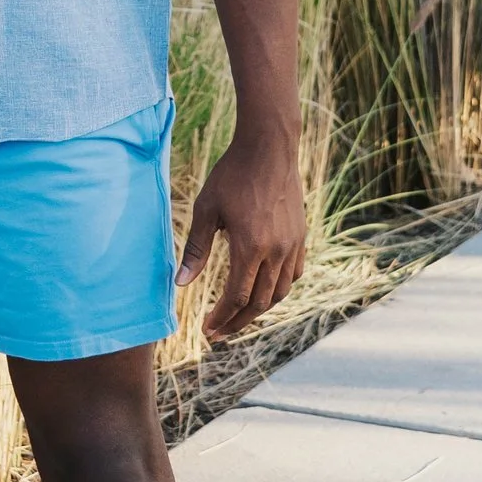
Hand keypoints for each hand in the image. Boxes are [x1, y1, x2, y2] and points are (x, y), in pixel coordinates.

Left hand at [178, 126, 306, 344]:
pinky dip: (278, 289)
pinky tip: (264, 290)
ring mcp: (292, 245)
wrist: (269, 148)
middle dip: (237, 322)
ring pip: (279, 293)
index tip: (207, 330)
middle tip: (218, 333)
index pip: (236, 297)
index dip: (221, 318)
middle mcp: (276, 252)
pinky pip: (293, 275)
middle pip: (259, 303)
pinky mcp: (300, 237)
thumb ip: (195, 249)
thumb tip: (180, 284)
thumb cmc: (232, 175)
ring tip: (238, 315)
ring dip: (258, 310)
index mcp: (250, 248)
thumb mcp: (206, 210)